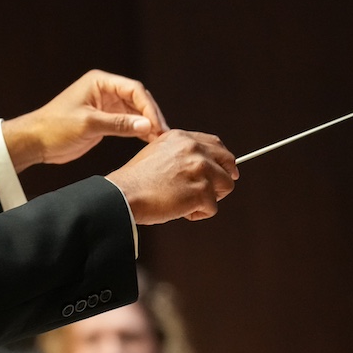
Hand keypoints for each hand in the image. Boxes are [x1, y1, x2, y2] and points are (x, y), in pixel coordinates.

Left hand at [1, 70, 166, 169]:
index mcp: (99, 82)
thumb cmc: (55, 128)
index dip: (149, 107)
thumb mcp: (89, 125)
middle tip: (163, 135)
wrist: (35, 142)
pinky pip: (128, 122)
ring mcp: (105, 105)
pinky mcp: (104, 119)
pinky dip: (138, 131)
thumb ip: (120, 124)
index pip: (134, 89)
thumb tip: (148, 126)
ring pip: (135, 111)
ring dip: (147, 124)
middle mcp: (105, 90)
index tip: (157, 126)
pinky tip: (149, 141)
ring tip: (159, 141)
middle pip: (138, 99)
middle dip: (151, 116)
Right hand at [105, 131, 238, 223]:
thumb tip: (201, 164)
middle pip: (228, 163)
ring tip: (186, 203)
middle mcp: (194, 150)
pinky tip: (180, 211)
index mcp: (183, 138)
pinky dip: (198, 214)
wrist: (124, 194)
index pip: (216, 145)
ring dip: (209, 198)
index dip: (222, 160)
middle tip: (212, 192)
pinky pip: (213, 208)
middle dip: (223, 179)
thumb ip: (181, 153)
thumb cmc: (137, 180)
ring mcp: (200, 170)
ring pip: (225, 187)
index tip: (223, 171)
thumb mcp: (158, 151)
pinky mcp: (202, 191)